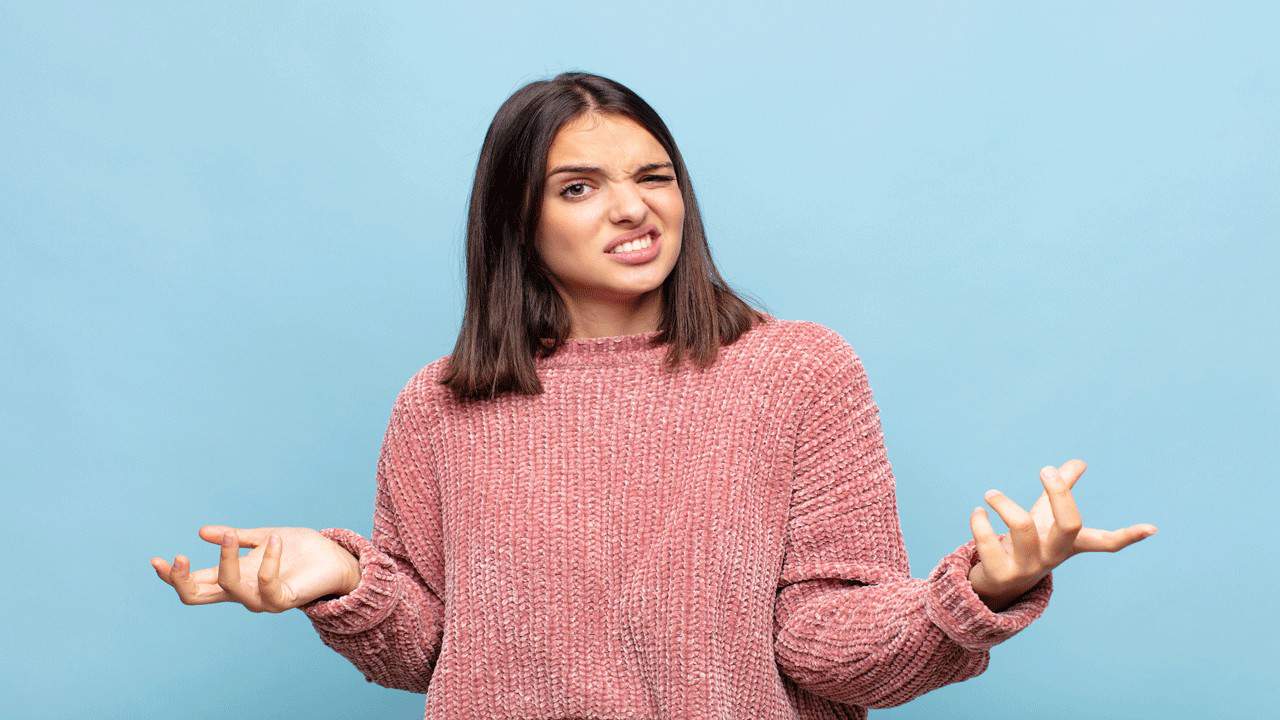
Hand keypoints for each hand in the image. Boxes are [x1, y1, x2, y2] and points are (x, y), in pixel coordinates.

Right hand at [150, 526, 361, 612]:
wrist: (335, 559)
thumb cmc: (300, 551)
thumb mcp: (261, 538)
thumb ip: (235, 536)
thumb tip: (202, 531)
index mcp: (233, 577)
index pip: (194, 583)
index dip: (172, 575)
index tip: (155, 559)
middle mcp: (242, 592)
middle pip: (197, 597)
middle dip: (182, 580)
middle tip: (178, 557)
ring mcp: (260, 599)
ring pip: (228, 586)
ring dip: (226, 559)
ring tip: (232, 536)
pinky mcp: (282, 599)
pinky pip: (265, 583)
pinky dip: (267, 559)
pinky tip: (274, 539)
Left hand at [966, 459, 1157, 610]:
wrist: (996, 583)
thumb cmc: (1027, 542)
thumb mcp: (1045, 516)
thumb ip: (1061, 490)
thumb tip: (1079, 462)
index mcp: (1069, 544)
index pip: (1105, 543)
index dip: (1128, 536)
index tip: (1152, 528)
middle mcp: (1052, 557)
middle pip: (1069, 525)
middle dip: (1059, 493)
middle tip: (1046, 469)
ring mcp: (1028, 568)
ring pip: (1022, 527)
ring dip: (1004, 503)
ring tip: (990, 494)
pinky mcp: (1001, 573)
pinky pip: (988, 541)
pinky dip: (980, 521)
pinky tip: (978, 513)